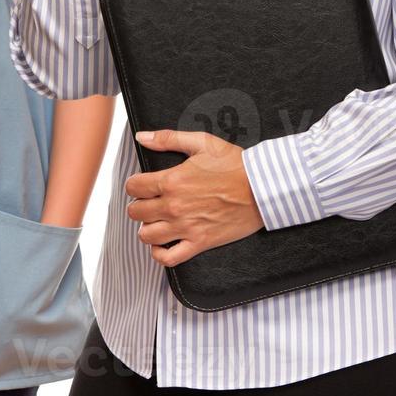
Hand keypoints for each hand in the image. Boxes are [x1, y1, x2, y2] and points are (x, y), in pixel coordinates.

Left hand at [125, 130, 265, 266]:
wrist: (261, 188)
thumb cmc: (234, 164)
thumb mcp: (201, 142)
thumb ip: (168, 138)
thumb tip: (142, 137)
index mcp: (172, 180)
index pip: (133, 187)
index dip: (134, 184)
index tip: (142, 184)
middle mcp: (174, 206)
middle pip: (135, 212)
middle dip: (138, 205)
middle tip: (150, 201)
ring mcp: (186, 227)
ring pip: (147, 236)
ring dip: (147, 228)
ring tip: (156, 220)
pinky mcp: (199, 243)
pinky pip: (169, 258)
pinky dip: (160, 254)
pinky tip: (162, 243)